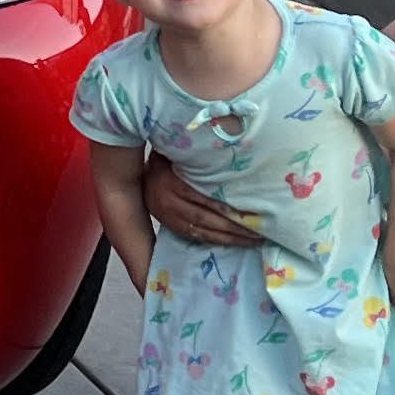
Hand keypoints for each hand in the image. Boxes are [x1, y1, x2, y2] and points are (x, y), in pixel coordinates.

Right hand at [141, 154, 256, 250]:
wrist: (134, 177)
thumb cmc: (163, 160)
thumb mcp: (173, 153)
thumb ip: (193, 157)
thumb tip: (225, 152)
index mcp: (171, 184)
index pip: (203, 199)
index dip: (226, 208)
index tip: (251, 213)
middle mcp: (169, 204)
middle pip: (207, 219)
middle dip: (235, 228)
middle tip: (260, 232)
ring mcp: (170, 218)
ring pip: (205, 232)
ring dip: (231, 239)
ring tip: (254, 241)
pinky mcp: (172, 227)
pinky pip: (198, 237)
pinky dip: (218, 241)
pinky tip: (235, 242)